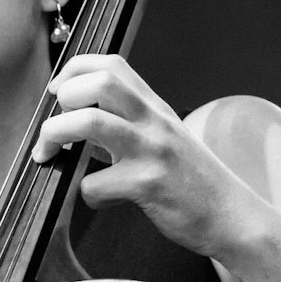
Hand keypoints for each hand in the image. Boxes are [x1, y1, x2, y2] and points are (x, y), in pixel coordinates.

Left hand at [31, 55, 255, 259]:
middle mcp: (154, 121)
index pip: (111, 64)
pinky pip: (95, 184)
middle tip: (54, 127)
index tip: (59, 92)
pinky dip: (87, 194)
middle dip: (63, 98)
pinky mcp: (148, 184)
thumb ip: (129, 125)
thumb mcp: (166, 139)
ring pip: (90, 122)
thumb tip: (79, 124)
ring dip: (55, 134)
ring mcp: (152, 150)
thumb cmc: (193, 182)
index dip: (75, 71)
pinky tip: (100, 200)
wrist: (232, 216)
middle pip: (99, 82)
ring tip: (48, 154)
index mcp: (155, 107)